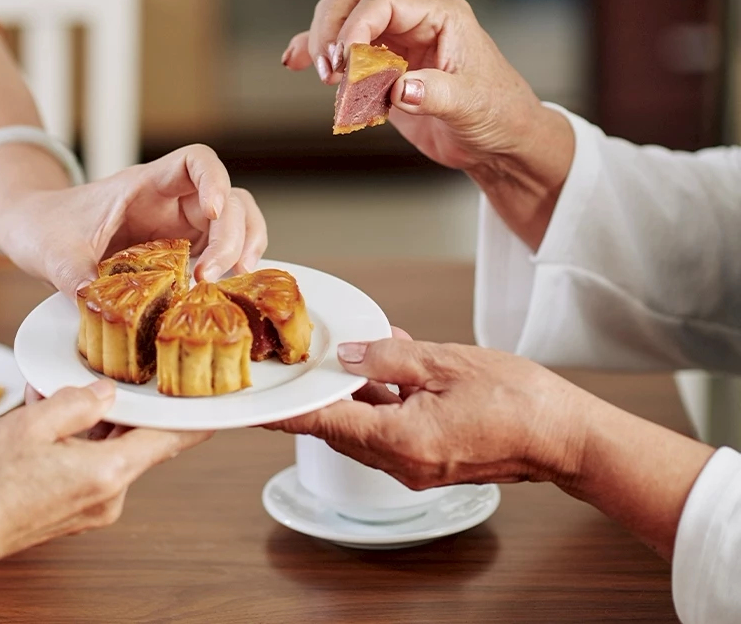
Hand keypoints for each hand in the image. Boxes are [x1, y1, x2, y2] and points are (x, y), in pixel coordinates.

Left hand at [0, 145, 266, 297]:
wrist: (34, 231)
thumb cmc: (45, 226)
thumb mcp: (54, 254)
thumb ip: (74, 276)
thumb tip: (94, 303)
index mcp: (143, 186)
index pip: (196, 162)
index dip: (215, 180)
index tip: (214, 211)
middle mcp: (169, 201)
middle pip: (227, 199)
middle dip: (231, 234)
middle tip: (209, 276)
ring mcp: (178, 226)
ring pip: (233, 222)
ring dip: (242, 247)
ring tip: (234, 280)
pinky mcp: (179, 252)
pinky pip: (218, 251)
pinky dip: (230, 266)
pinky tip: (224, 289)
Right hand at [0, 379, 211, 566]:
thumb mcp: (31, 424)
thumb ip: (77, 402)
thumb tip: (104, 392)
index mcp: (108, 472)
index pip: (170, 440)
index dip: (195, 416)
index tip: (217, 401)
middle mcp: (110, 496)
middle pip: (134, 441)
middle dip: (116, 408)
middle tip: (97, 378)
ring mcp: (92, 509)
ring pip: (107, 452)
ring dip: (88, 425)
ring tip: (50, 401)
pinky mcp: (74, 513)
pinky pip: (88, 467)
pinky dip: (75, 444)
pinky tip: (44, 425)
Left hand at [267, 336, 591, 488]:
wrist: (566, 438)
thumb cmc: (519, 401)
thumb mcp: (445, 363)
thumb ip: (388, 360)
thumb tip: (348, 356)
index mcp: (398, 440)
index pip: (323, 422)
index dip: (286, 410)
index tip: (255, 402)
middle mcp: (401, 463)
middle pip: (339, 428)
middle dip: (320, 395)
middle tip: (300, 365)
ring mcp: (416, 467)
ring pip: (364, 429)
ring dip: (355, 396)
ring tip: (355, 355)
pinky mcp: (432, 462)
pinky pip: (391, 432)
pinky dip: (382, 404)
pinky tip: (390, 370)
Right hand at [281, 0, 572, 247]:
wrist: (500, 142)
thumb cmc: (498, 114)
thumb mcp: (471, 105)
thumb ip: (434, 94)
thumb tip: (399, 89)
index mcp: (440, 14)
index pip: (381, 2)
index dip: (354, 28)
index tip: (344, 65)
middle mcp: (414, 20)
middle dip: (331, 30)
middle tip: (330, 71)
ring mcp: (395, 42)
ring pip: (341, 18)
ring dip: (323, 45)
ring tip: (328, 79)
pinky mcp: (381, 67)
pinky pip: (340, 49)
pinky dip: (314, 53)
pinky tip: (294, 62)